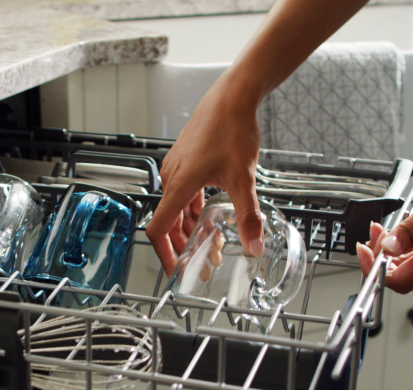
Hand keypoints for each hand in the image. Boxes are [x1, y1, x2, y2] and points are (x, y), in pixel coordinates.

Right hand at [145, 73, 264, 274]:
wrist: (233, 96)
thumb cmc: (232, 129)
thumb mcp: (242, 179)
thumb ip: (248, 217)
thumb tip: (254, 245)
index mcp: (179, 185)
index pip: (158, 229)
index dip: (164, 254)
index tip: (175, 269)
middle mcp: (172, 177)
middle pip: (169, 223)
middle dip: (184, 246)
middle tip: (202, 262)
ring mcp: (177, 168)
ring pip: (176, 208)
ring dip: (190, 228)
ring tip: (210, 243)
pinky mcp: (185, 160)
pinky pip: (183, 193)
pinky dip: (192, 210)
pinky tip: (209, 215)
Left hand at [357, 150, 412, 292]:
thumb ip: (410, 229)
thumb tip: (388, 248)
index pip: (401, 281)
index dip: (377, 271)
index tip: (364, 253)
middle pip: (401, 273)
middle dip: (380, 258)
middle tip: (370, 237)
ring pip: (408, 261)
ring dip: (389, 248)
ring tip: (379, 229)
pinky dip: (402, 241)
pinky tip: (396, 227)